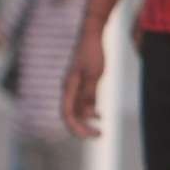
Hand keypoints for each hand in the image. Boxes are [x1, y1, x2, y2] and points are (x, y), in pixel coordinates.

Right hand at [59, 22, 105, 137]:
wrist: (91, 34)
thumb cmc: (93, 52)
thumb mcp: (94, 74)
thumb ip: (89, 93)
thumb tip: (88, 112)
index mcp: (69, 87)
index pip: (68, 115)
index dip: (78, 128)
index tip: (93, 134)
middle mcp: (68, 89)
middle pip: (71, 116)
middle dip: (83, 128)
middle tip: (100, 135)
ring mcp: (74, 86)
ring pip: (77, 110)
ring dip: (87, 120)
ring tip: (100, 128)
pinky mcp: (80, 83)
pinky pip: (82, 102)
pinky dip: (90, 111)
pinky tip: (99, 115)